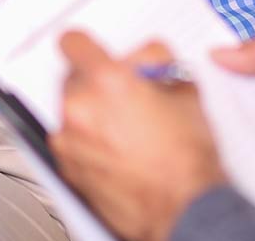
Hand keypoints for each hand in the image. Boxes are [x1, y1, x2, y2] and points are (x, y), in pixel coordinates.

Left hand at [49, 32, 225, 240]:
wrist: (185, 211)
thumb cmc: (186, 161)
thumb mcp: (185, 91)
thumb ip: (157, 63)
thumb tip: (146, 58)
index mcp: (106, 82)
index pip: (72, 42)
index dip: (85, 45)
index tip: (90, 51)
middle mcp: (80, 108)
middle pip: (72, 78)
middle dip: (96, 83)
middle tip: (124, 96)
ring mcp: (69, 140)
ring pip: (71, 110)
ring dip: (91, 113)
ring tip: (125, 129)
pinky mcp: (67, 167)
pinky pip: (71, 141)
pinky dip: (87, 141)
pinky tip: (117, 151)